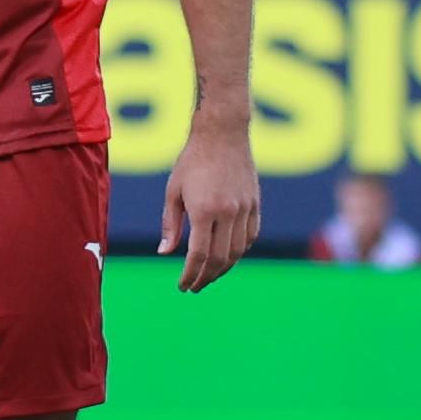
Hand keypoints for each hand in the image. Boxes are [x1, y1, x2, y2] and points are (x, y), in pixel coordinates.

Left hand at [157, 115, 260, 291]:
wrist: (223, 133)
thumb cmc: (192, 160)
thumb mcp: (173, 191)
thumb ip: (170, 224)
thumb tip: (165, 253)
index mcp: (204, 210)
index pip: (198, 255)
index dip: (189, 275)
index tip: (182, 286)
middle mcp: (228, 213)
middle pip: (219, 259)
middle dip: (206, 277)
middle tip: (195, 286)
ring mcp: (245, 209)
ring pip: (237, 251)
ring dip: (223, 269)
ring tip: (209, 276)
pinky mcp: (255, 204)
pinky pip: (250, 237)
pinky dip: (239, 252)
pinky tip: (228, 257)